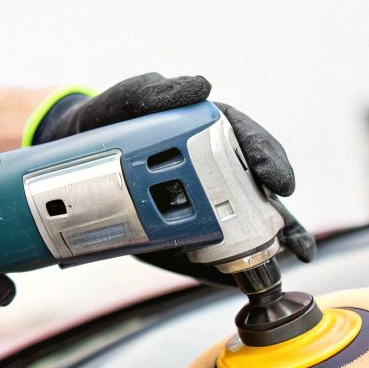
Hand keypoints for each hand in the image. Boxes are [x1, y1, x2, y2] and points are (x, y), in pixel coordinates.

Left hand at [34, 73, 313, 281]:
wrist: (75, 153)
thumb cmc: (113, 118)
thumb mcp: (129, 98)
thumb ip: (157, 90)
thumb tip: (200, 87)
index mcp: (211, 130)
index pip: (249, 142)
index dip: (269, 158)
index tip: (275, 176)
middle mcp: (216, 168)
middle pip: (258, 189)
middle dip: (279, 212)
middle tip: (289, 231)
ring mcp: (203, 203)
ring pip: (246, 223)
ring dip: (272, 242)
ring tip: (293, 256)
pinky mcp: (186, 231)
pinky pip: (214, 251)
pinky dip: (232, 267)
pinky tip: (249, 281)